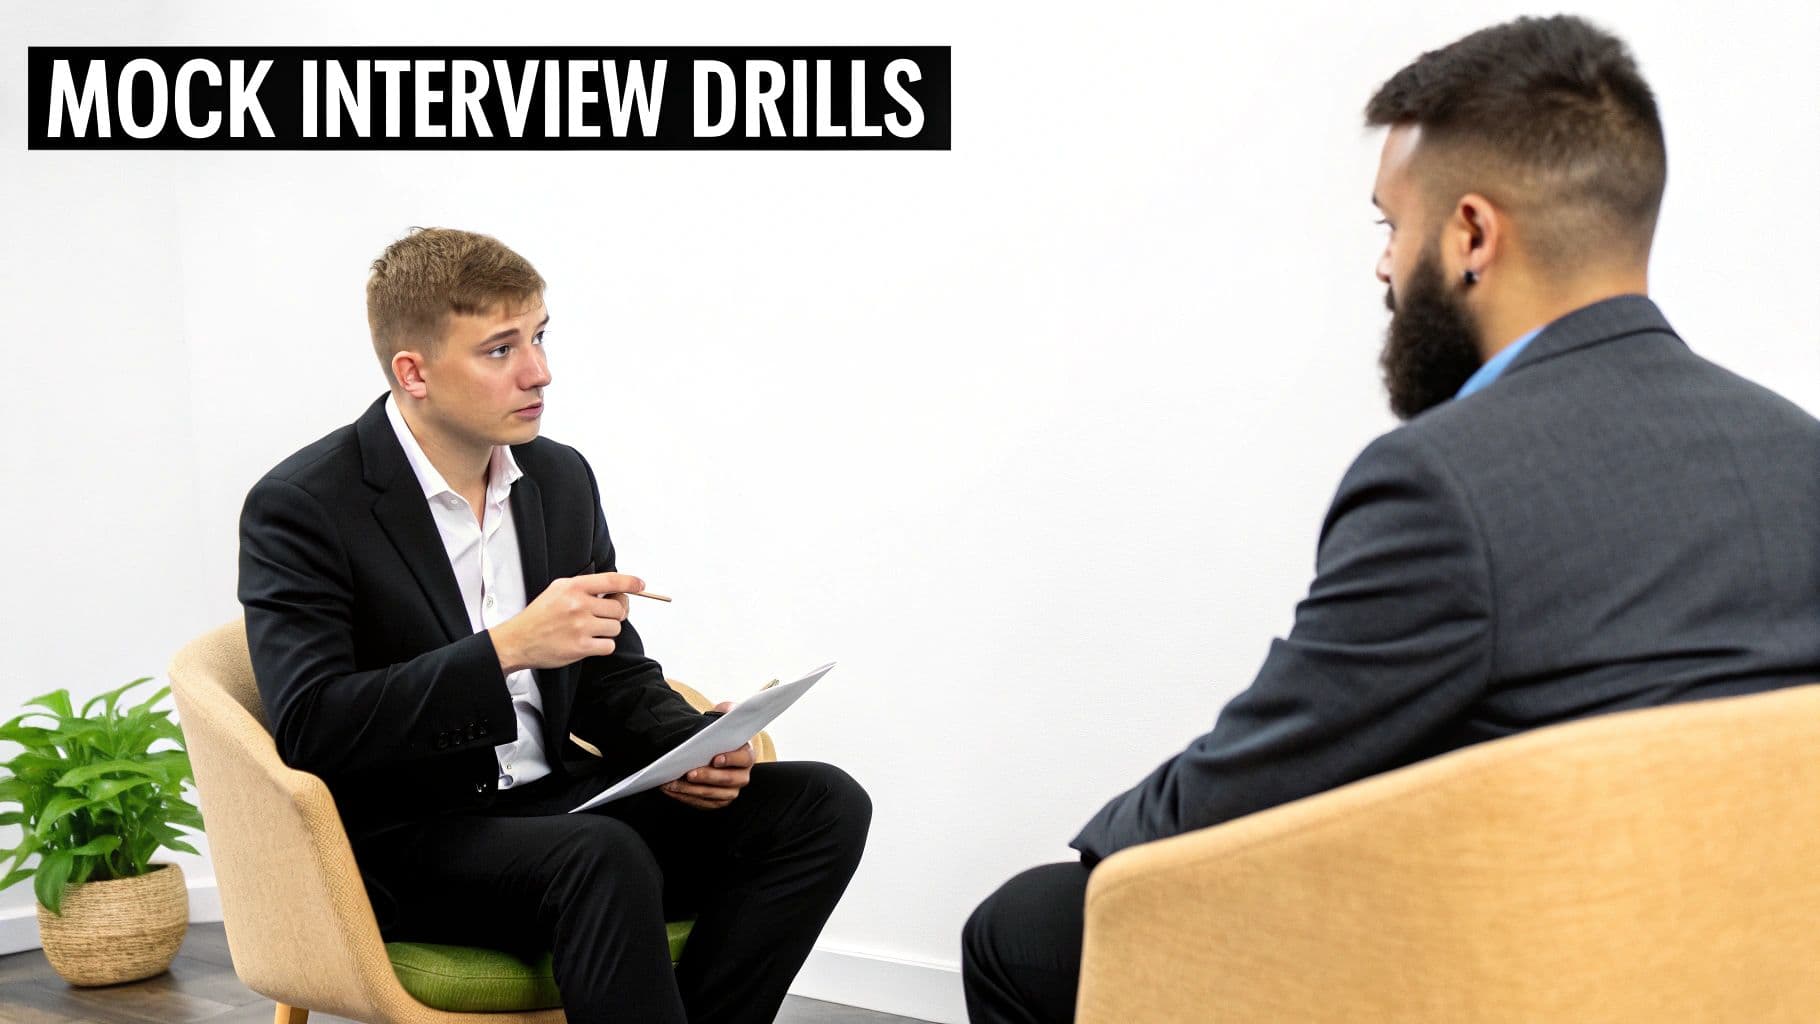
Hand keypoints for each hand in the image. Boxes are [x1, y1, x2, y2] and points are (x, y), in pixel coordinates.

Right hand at [489, 572, 643, 672]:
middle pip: (618, 608)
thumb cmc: (539, 616)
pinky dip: (602, 646)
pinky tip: (589, 642)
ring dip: (607, 631)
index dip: (630, 582)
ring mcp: (580, 627)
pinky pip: (608, 646)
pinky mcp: (580, 647)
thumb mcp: (558, 590)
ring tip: (590, 630)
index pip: (611, 580)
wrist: (518, 640)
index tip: (640, 585)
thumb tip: (614, 589)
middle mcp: (578, 605)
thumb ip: (584, 587)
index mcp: (573, 587)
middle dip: (615, 613)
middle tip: (604, 616)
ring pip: (615, 628)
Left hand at [663, 707, 752, 809]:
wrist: (708, 748)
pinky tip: (670, 790)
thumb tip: (730, 711)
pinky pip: (702, 803)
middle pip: (729, 780)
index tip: (715, 759)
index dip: (731, 759)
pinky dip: (685, 798)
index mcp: (746, 754)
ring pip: (713, 795)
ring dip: (692, 790)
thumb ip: (728, 711)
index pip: (744, 758)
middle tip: (688, 773)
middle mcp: (742, 775)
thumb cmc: (717, 733)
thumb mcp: (724, 716)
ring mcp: (731, 791)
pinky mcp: (717, 801)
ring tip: (672, 783)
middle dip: (707, 777)